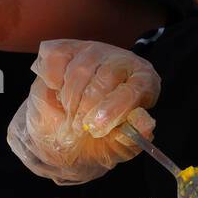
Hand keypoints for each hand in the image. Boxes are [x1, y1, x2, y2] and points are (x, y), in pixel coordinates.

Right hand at [7, 40, 158, 184]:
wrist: (61, 134)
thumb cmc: (94, 140)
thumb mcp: (115, 147)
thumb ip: (130, 139)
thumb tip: (145, 127)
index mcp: (143, 83)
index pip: (136, 88)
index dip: (116, 108)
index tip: (96, 127)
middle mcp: (121, 61)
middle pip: (107, 75)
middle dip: (88, 106)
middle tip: (77, 129)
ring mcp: (94, 52)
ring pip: (80, 69)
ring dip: (70, 100)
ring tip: (68, 118)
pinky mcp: (66, 49)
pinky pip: (57, 59)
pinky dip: (52, 80)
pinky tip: (56, 93)